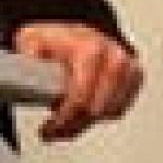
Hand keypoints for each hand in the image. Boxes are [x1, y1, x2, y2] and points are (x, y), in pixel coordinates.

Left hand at [14, 22, 142, 140]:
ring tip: (62, 128)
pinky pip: (118, 110)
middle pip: (96, 109)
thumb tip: (27, 71)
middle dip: (72, 125)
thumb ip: (29, 56)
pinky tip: (79, 120)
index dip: (63, 117)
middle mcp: (115, 58)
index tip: (48, 128)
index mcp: (91, 48)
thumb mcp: (33, 40)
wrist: (79, 30)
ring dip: (84, 124)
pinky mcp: (135, 80)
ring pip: (109, 113)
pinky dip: (98, 119)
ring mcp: (129, 69)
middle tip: (52, 132)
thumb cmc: (55, 38)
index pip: (81, 96)